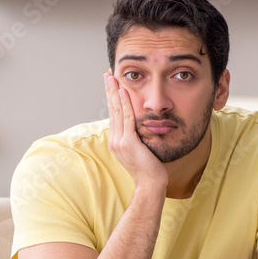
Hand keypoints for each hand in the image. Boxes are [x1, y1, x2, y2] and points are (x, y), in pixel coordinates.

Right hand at [104, 71, 166, 188]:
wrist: (150, 184)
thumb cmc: (149, 169)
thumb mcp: (141, 149)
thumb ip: (137, 137)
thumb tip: (141, 127)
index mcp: (116, 140)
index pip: (113, 114)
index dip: (112, 97)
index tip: (111, 83)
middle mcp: (114, 140)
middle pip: (111, 109)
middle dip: (109, 90)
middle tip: (107, 74)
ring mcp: (120, 141)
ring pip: (116, 111)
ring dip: (114, 92)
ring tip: (112, 77)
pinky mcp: (128, 143)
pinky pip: (126, 119)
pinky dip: (125, 104)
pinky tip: (124, 92)